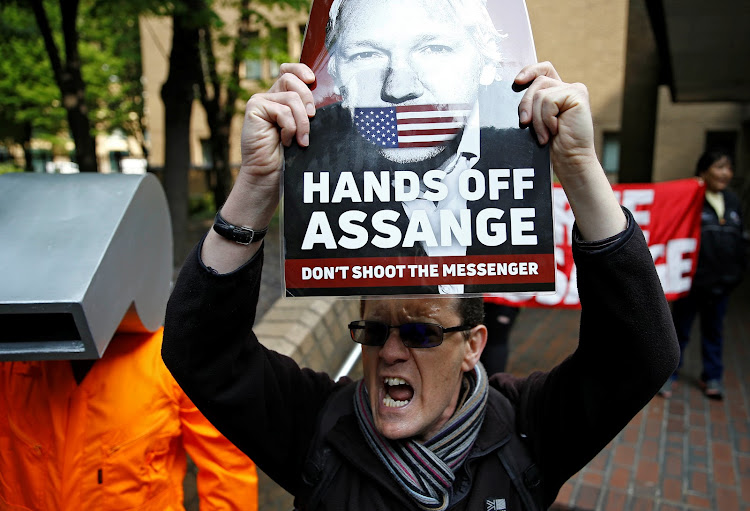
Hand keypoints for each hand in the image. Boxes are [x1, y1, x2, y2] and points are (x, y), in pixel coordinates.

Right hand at [240, 63, 315, 178]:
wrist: (268, 174)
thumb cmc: (288, 155)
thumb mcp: (302, 128)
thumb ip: (306, 111)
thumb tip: (324, 96)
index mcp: (281, 98)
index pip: (288, 71)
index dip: (301, 70)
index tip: (312, 80)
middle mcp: (270, 96)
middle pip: (292, 80)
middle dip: (308, 100)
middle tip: (312, 118)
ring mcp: (260, 101)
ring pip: (291, 98)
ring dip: (302, 122)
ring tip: (301, 140)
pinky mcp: (254, 108)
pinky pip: (283, 111)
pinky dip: (290, 128)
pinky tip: (285, 141)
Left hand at [515, 62, 597, 176]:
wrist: (570, 158)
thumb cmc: (552, 144)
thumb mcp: (536, 121)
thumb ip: (532, 104)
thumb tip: (514, 89)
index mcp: (556, 91)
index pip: (544, 69)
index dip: (530, 70)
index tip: (517, 81)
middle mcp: (566, 87)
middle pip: (537, 82)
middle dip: (526, 104)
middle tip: (524, 124)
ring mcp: (574, 89)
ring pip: (541, 94)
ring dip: (537, 118)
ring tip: (543, 135)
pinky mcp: (578, 94)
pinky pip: (549, 101)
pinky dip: (546, 119)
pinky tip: (555, 130)